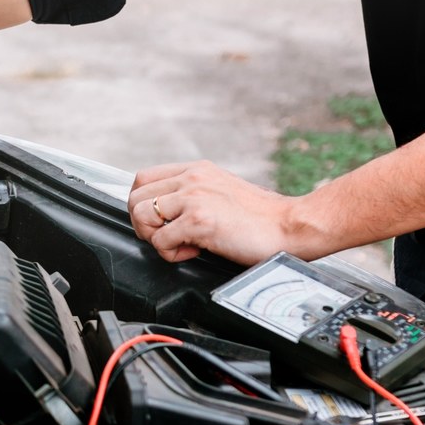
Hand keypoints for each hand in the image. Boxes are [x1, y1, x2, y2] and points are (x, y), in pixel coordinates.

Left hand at [127, 160, 299, 265]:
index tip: (158, 222)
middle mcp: (191, 178)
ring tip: (179, 244)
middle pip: (135, 198)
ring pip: (141, 216)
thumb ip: (194, 194)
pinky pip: (160, 241)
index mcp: (196, 170)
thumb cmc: (261, 217)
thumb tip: (166, 211)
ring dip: (154, 238)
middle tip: (165, 237)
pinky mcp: (198, 220)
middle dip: (144, 224)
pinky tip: (193, 252)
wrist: (290, 226)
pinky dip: (171, 254)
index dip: (143, 204)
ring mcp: (193, 197)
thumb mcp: (221, 191)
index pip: (143, 179)